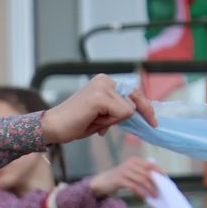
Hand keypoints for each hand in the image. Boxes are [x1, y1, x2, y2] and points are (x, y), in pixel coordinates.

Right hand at [39, 75, 156, 146]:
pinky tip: (93, 121)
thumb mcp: (103, 115)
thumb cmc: (76, 123)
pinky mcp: (99, 97)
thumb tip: (136, 115)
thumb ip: (118, 111)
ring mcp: (102, 87)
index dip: (145, 107)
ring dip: (114, 121)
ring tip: (95, 121)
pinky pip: (121, 113)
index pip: (133, 92)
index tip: (153, 119)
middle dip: (141, 113)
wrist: (53, 127)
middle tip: (151, 124)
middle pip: (135, 99)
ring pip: (128, 109)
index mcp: (105, 82)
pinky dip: (110, 122)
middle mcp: (104, 80)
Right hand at [89, 158, 160, 199]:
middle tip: (161, 191)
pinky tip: (144, 197)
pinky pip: (134, 186)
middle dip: (156, 183)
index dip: (159, 172)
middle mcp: (130, 164)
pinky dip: (140, 192)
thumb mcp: (131, 172)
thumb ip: (142, 173)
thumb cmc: (120, 178)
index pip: (151, 165)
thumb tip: (158, 181)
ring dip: (150, 189)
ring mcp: (124, 171)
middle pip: (147, 173)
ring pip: (142, 180)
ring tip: (154, 196)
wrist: (103, 181)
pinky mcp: (119, 179)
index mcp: (134, 160)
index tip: (166, 180)